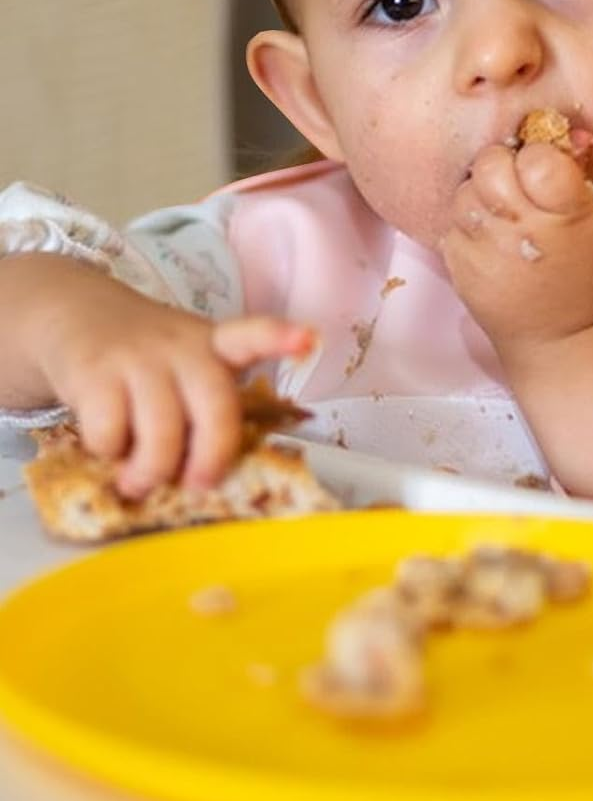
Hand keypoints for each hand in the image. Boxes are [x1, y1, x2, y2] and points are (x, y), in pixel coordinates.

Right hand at [16, 258, 313, 497]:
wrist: (75, 316)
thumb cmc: (146, 361)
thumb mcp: (185, 365)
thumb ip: (205, 405)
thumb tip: (207, 474)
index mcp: (215, 346)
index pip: (252, 335)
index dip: (280, 338)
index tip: (309, 341)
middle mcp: (183, 348)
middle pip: (214, 405)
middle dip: (212, 455)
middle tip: (199, 484)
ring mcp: (139, 357)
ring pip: (161, 430)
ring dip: (150, 470)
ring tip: (139, 481)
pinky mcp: (94, 372)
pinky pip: (109, 431)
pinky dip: (108, 452)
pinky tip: (107, 445)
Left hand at [440, 141, 592, 367]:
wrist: (561, 339)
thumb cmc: (585, 276)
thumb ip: (573, 177)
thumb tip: (562, 133)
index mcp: (565, 215)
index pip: (537, 158)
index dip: (538, 155)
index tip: (543, 168)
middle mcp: (522, 230)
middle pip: (490, 166)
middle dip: (502, 166)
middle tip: (515, 183)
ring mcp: (485, 251)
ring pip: (464, 192)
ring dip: (480, 195)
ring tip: (500, 212)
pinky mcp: (459, 268)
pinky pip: (451, 225)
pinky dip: (467, 226)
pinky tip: (488, 239)